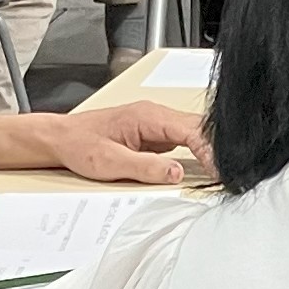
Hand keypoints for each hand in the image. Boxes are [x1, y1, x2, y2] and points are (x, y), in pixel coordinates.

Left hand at [42, 101, 207, 182]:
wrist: (61, 138)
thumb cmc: (80, 145)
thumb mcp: (110, 162)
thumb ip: (145, 167)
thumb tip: (177, 173)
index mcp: (147, 116)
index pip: (191, 130)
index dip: (209, 150)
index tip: (218, 170)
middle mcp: (155, 114)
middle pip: (198, 128)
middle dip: (216, 149)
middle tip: (228, 173)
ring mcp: (156, 123)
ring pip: (193, 132)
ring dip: (209, 149)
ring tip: (222, 170)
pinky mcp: (154, 133)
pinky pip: (183, 138)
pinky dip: (197, 151)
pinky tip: (206, 164)